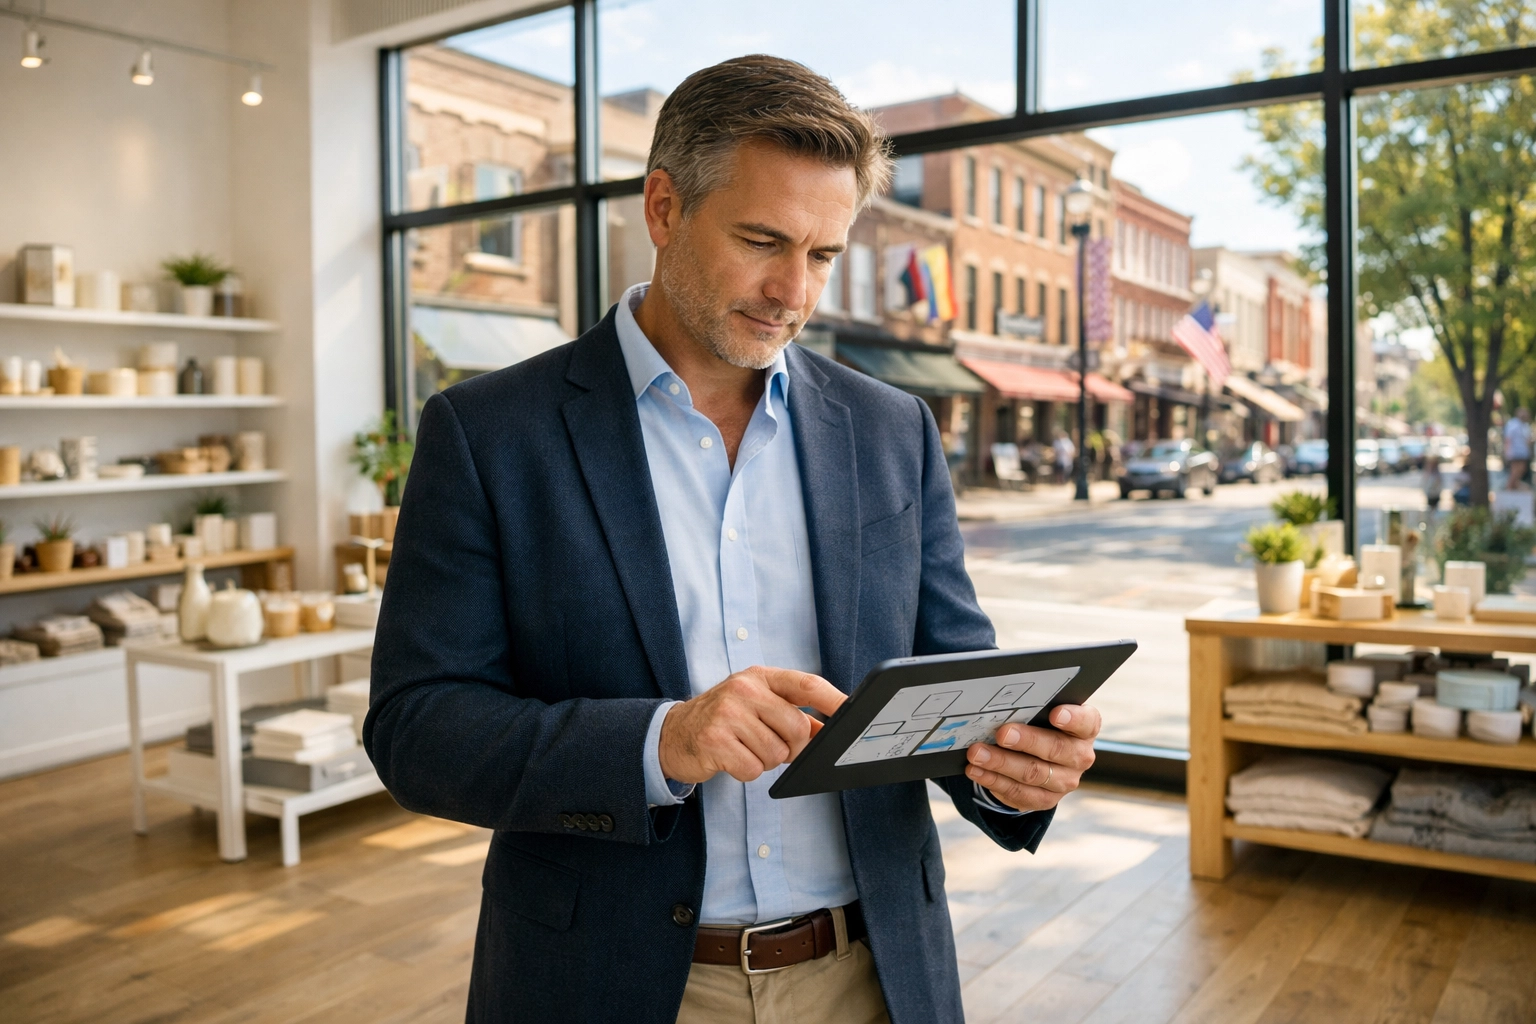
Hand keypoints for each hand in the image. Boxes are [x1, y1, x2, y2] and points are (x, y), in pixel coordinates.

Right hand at [659, 666, 846, 784]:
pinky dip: (746, 771)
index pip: (807, 684)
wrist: (672, 734)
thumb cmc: (723, 720)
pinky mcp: (714, 740)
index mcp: (760, 676)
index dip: (834, 700)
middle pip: (797, 728)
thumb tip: (830, 732)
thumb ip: (792, 715)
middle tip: (768, 744)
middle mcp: (744, 689)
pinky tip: (731, 758)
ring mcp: (727, 713)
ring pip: (776, 753)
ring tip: (744, 748)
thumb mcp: (757, 707)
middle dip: (790, 747)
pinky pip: (753, 768)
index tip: (853, 712)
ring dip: (765, 760)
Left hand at [963, 704, 1100, 812]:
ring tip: (977, 753)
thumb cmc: (1041, 724)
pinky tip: (976, 770)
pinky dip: (994, 780)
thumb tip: (1001, 701)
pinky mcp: (1045, 799)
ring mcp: (1065, 781)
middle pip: (1055, 749)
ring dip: (1001, 763)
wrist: (1041, 756)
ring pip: (1033, 773)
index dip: (1072, 718)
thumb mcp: (1042, 712)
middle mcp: (1080, 756)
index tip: (1055, 713)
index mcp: (1085, 729)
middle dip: (1026, 740)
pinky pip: (1019, 793)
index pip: (1086, 722)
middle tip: (1002, 733)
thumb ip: (1033, 707)